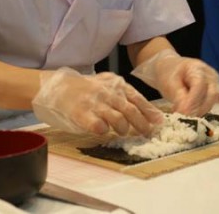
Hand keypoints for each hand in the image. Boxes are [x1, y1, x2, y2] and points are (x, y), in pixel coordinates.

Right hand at [31, 68, 162, 135]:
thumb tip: (151, 113)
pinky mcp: (81, 113)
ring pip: (118, 119)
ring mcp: (94, 102)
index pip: (137, 98)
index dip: (149, 112)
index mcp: (115, 84)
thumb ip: (126, 96)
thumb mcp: (108, 85)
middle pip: (130, 110)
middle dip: (142, 124)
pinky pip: (98, 126)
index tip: (158, 122)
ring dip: (123, 128)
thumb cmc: (87, 89)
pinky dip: (104, 131)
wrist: (59, 87)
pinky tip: (103, 131)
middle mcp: (106, 92)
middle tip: (147, 134)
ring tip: (123, 132)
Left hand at [131, 49, 218, 115]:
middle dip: (198, 109)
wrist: (170, 69)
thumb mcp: (169, 84)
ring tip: (182, 115)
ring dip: (198, 112)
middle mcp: (210, 75)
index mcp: (197, 68)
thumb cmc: (168, 74)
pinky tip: (186, 113)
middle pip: (211, 95)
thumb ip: (179, 97)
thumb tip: (186, 113)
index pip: (200, 86)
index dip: (192, 101)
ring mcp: (214, 84)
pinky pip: (208, 104)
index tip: (183, 113)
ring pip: (211, 102)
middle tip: (183, 118)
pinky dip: (198, 111)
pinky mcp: (213, 93)